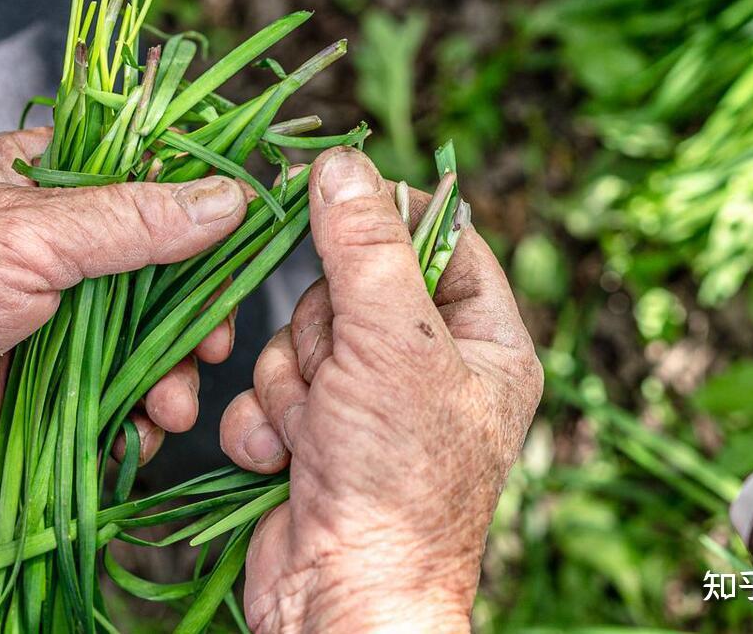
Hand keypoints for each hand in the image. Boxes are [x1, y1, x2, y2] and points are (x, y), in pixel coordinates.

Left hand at [0, 128, 247, 487]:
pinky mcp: (52, 370)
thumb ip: (134, 220)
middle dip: (195, 315)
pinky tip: (141, 430)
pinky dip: (138, 412)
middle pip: (164, 268)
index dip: (205, 215)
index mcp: (52, 178)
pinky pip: (119, 385)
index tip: (247, 247)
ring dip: (172, 373)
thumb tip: (227, 200)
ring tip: (169, 406)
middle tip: (213, 345)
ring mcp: (59, 309)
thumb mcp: (31, 235)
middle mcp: (60, 240)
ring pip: (149, 334)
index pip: (152, 181)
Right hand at [219, 148, 542, 631]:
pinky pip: (271, 389)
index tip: (335, 194)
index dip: (387, 216)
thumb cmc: (396, 478)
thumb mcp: (392, 343)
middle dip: (327, 333)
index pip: (442, 239)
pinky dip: (267, 424)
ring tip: (319, 431)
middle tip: (341, 374)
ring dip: (294, 384)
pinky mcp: (315, 436)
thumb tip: (340, 163)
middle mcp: (430, 369)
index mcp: (485, 342)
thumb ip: (364, 246)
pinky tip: (286, 462)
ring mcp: (369, 404)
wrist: (340, 598)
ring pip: (301, 337)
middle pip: (352, 285)